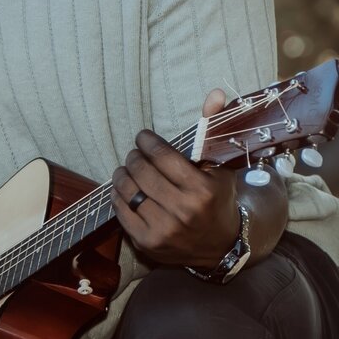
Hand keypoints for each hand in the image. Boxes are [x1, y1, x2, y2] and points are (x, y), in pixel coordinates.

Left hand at [112, 89, 240, 266]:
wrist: (220, 246)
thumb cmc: (217, 199)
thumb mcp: (220, 166)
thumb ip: (212, 130)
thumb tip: (215, 93)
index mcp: (202, 189)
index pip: (162, 156)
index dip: (147, 142)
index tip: (142, 137)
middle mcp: (183, 210)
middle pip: (142, 171)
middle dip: (134, 157)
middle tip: (134, 153)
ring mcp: (163, 229)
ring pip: (128, 191)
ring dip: (122, 174)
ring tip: (126, 169)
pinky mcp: (147, 243)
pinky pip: (121, 212)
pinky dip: (118, 196)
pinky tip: (124, 189)